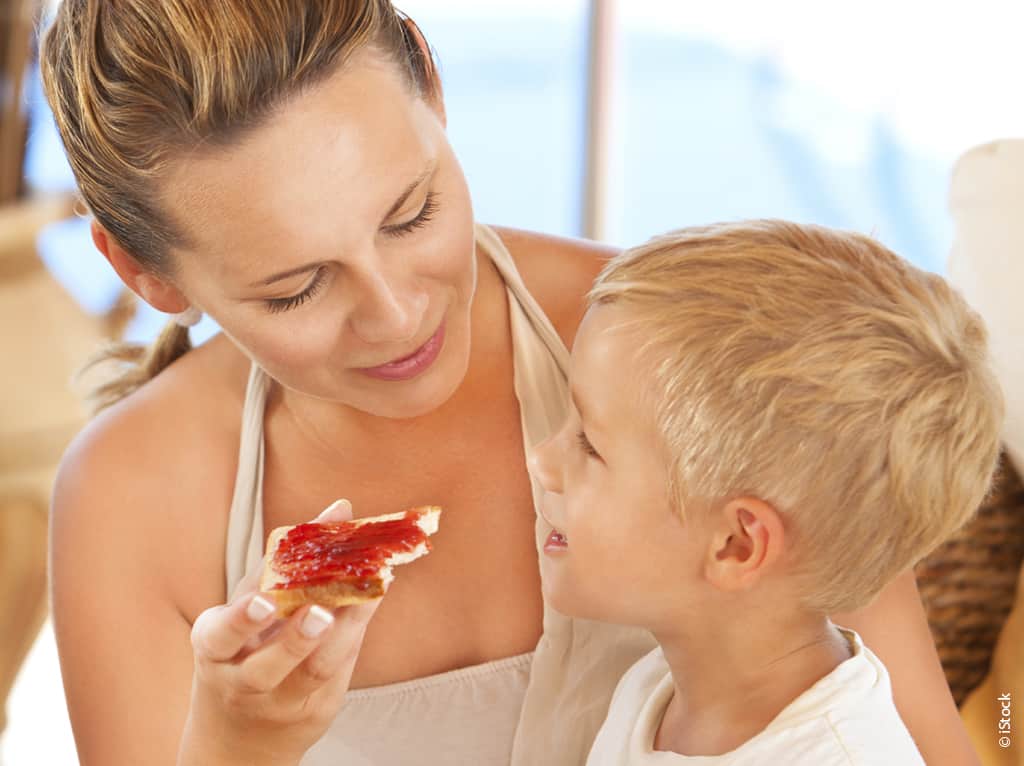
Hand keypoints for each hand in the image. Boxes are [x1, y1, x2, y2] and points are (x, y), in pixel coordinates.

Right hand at [178, 500, 380, 765]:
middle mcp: (241, 683)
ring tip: (365, 599)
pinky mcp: (313, 713)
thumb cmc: (243, 648)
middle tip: (321, 612)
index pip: (221, 635)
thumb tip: (341, 507)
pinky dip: (355, 638)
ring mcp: (278, 704)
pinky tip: (372, 604)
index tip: (264, 600)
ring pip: (311, 674)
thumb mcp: (247, 607)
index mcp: (214, 649)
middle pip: (266, 667)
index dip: (241, 619)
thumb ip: (286, 561)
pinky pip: (338, 676)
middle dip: (294, 639)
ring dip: (342, 635)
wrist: (240, 735)